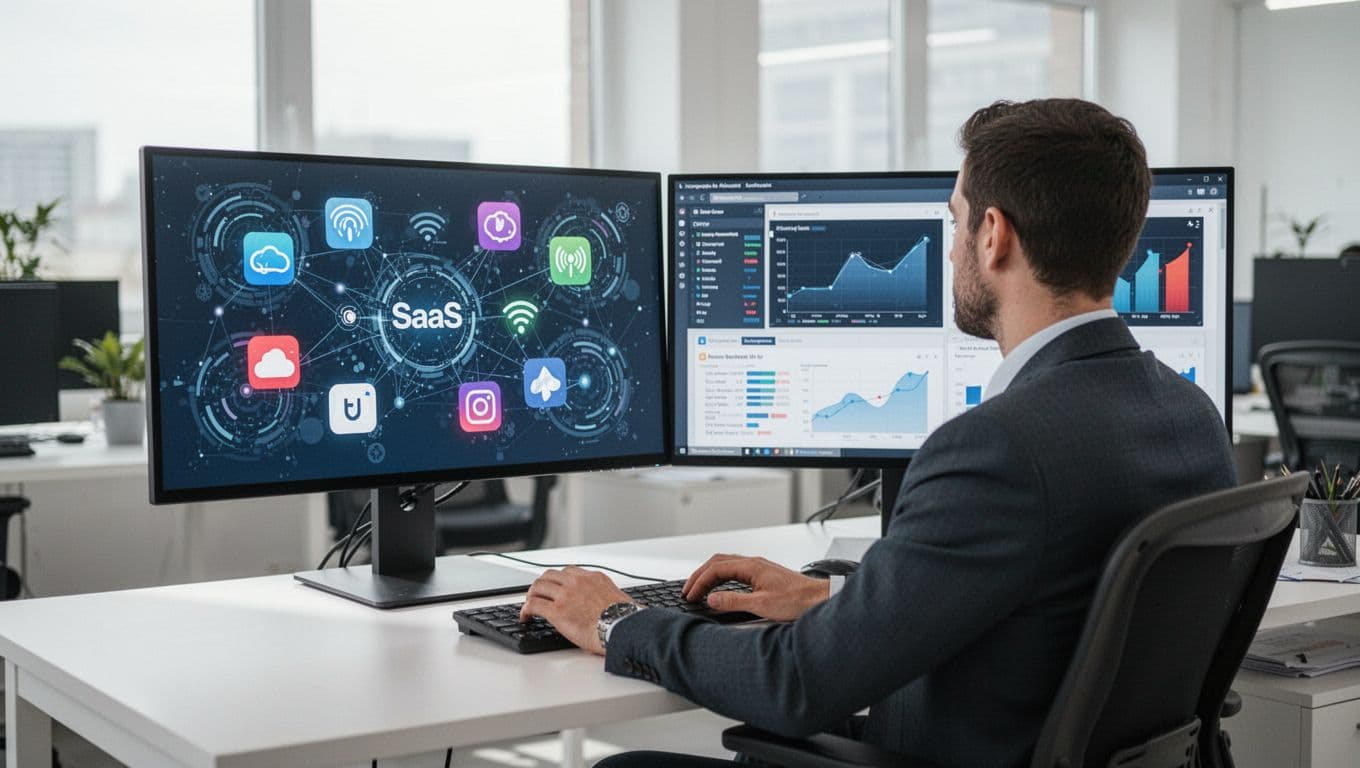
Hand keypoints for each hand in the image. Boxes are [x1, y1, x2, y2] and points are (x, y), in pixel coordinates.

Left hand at [519, 566, 631, 654]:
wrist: (623, 628)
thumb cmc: (624, 619)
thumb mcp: (618, 598)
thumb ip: (605, 596)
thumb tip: (607, 607)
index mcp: (593, 578)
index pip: (568, 571)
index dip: (558, 580)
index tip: (555, 587)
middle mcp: (578, 582)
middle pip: (550, 575)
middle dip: (542, 585)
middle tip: (538, 595)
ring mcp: (566, 595)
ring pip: (538, 586)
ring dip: (532, 595)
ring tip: (530, 605)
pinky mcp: (557, 611)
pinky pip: (533, 605)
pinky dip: (525, 610)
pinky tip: (525, 617)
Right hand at [682, 554, 829, 621]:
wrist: (817, 599)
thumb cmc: (796, 600)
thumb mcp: (761, 605)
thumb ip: (734, 602)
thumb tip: (711, 599)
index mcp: (751, 566)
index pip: (716, 569)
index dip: (700, 582)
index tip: (690, 595)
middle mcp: (753, 563)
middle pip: (717, 562)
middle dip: (699, 575)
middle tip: (687, 591)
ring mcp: (758, 567)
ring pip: (725, 564)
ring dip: (709, 575)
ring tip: (698, 589)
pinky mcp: (762, 574)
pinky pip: (734, 570)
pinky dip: (720, 577)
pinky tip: (718, 587)